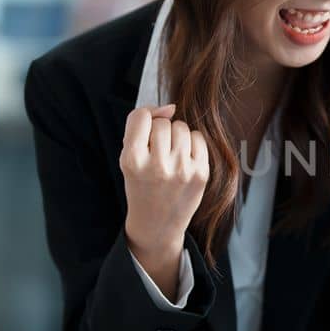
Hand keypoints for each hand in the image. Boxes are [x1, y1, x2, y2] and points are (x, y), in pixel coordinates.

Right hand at [121, 103, 209, 255]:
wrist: (156, 223)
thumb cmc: (141, 186)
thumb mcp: (128, 159)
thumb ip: (140, 129)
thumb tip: (170, 107)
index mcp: (133, 161)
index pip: (140, 116)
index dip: (144, 119)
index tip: (145, 131)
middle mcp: (157, 166)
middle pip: (163, 123)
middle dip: (160, 131)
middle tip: (157, 152)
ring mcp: (181, 170)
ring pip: (182, 127)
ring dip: (176, 136)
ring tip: (170, 155)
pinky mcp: (200, 174)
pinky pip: (198, 138)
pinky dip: (192, 144)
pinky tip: (184, 160)